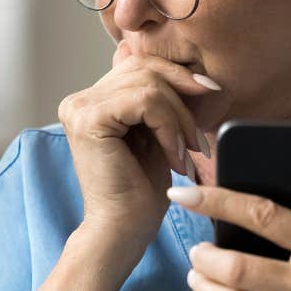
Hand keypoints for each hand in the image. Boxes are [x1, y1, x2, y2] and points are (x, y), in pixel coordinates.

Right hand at [59, 46, 231, 248]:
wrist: (123, 231)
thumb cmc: (140, 191)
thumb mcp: (153, 133)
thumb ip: (153, 97)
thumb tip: (166, 59)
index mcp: (91, 100)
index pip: (140, 65)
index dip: (179, 76)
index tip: (210, 95)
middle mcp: (79, 100)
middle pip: (146, 68)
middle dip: (184, 100)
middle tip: (198, 140)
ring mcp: (80, 107)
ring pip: (150, 85)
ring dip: (180, 119)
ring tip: (186, 153)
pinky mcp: (89, 119)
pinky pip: (146, 101)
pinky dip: (169, 127)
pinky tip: (174, 156)